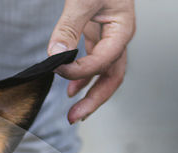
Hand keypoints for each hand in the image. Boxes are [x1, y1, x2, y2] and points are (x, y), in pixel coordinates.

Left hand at [48, 0, 134, 123]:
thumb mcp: (82, 0)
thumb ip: (68, 29)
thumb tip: (56, 56)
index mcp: (121, 30)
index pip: (102, 60)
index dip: (80, 70)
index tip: (58, 71)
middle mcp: (118, 38)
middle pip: (112, 77)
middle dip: (94, 100)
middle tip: (75, 117)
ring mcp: (109, 39)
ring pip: (104, 74)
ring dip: (88, 94)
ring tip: (73, 112)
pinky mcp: (97, 37)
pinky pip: (94, 64)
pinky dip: (82, 78)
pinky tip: (70, 91)